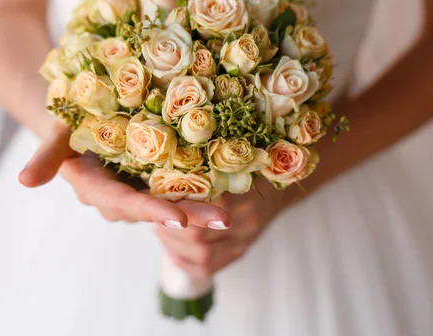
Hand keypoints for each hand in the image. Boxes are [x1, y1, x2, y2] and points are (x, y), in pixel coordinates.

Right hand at [19, 122, 230, 227]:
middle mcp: (118, 194)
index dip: (149, 211)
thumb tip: (23, 181)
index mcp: (94, 187)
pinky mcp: (151, 175)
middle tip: (224, 221)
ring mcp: (136, 186)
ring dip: (199, 206)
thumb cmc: (65, 114)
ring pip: (169, 201)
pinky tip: (230, 188)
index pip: (123, 203)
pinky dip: (198, 188)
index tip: (178, 219)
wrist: (74, 110)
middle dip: (189, 215)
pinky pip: (175, 186)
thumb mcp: (55, 129)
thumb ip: (45, 155)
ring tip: (232, 210)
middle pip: (155, 208)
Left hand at [156, 183, 291, 276]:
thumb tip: (164, 176)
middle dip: (170, 229)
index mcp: (243, 193)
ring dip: (174, 246)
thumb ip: (205, 171)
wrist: (277, 192)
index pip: (201, 207)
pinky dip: (184, 261)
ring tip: (161, 230)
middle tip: (154, 217)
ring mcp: (244, 240)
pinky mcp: (240, 253)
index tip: (157, 199)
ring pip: (202, 256)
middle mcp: (247, 220)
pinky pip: (208, 268)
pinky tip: (173, 249)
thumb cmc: (247, 173)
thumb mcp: (230, 164)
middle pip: (198, 236)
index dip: (175, 207)